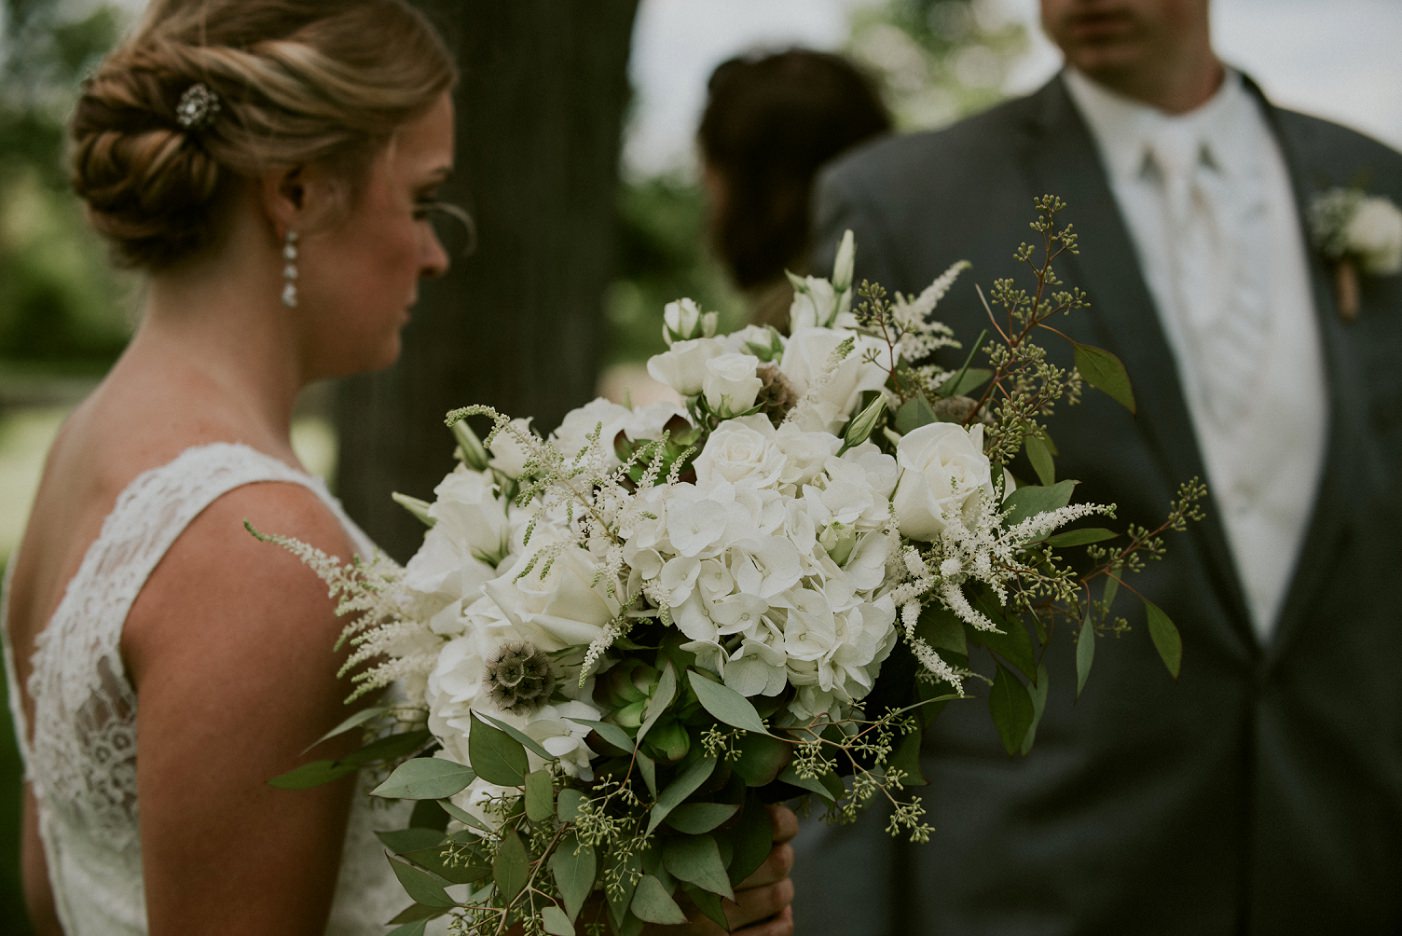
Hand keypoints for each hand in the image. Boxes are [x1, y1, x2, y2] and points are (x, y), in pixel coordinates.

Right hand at [646, 803, 797, 935]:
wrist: (614, 926)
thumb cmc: (638, 873)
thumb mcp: (657, 837)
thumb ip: (694, 817)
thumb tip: (742, 798)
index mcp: (696, 847)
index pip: (765, 828)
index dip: (781, 823)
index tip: (779, 821)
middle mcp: (709, 886)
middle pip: (778, 861)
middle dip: (780, 854)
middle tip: (771, 852)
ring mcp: (718, 924)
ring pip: (779, 896)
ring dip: (781, 886)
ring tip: (770, 881)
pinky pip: (775, 933)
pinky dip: (782, 918)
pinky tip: (774, 911)